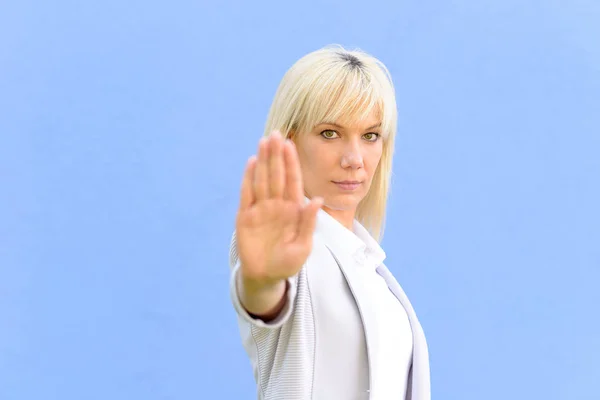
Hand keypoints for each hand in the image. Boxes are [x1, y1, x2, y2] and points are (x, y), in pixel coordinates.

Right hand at [235, 131, 322, 287]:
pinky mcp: (245, 217)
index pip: (292, 181)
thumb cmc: (288, 263)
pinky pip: (247, 194)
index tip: (291, 145)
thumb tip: (316, 199)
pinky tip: (251, 162)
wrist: (266, 278)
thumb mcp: (302, 246)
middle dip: (276, 155)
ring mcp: (260, 210)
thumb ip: (308, 223)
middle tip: (277, 133)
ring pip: (262, 179)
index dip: (291, 163)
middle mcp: (276, 205)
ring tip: (264, 141)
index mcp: (292, 210)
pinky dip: (248, 178)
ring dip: (263, 161)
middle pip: (276, 175)